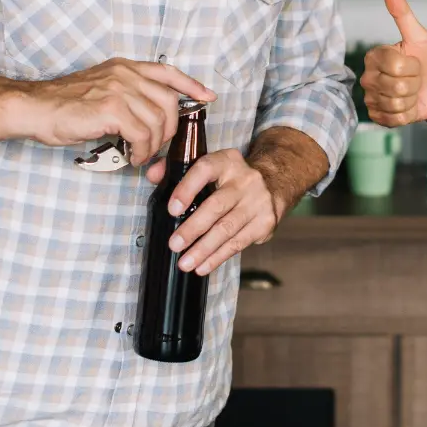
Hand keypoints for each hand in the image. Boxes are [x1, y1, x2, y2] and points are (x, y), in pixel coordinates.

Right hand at [23, 58, 215, 162]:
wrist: (35, 108)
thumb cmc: (63, 104)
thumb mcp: (100, 88)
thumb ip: (126, 94)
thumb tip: (150, 117)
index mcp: (124, 67)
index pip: (168, 71)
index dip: (191, 85)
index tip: (208, 97)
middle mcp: (125, 73)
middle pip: (168, 102)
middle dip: (171, 129)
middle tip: (159, 147)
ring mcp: (119, 89)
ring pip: (157, 121)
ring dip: (154, 145)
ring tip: (141, 156)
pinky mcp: (111, 108)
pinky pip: (142, 134)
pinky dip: (142, 150)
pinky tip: (132, 156)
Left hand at [145, 149, 278, 275]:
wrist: (273, 183)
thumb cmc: (229, 178)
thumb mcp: (209, 165)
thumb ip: (176, 168)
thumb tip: (153, 175)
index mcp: (227, 161)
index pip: (205, 169)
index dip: (187, 188)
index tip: (172, 209)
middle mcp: (245, 179)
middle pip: (217, 205)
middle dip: (193, 228)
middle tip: (174, 245)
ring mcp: (258, 201)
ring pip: (227, 229)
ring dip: (204, 249)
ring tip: (185, 263)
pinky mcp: (265, 222)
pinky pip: (238, 243)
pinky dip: (218, 257)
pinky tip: (203, 266)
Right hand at [360, 0, 426, 125]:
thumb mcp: (419, 36)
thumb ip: (402, 12)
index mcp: (374, 55)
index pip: (396, 66)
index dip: (413, 67)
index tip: (415, 63)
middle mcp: (367, 76)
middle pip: (397, 86)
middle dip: (414, 84)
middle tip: (415, 78)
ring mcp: (371, 98)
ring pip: (396, 104)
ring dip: (411, 99)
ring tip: (412, 92)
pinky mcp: (377, 116)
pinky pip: (394, 119)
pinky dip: (408, 114)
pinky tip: (408, 105)